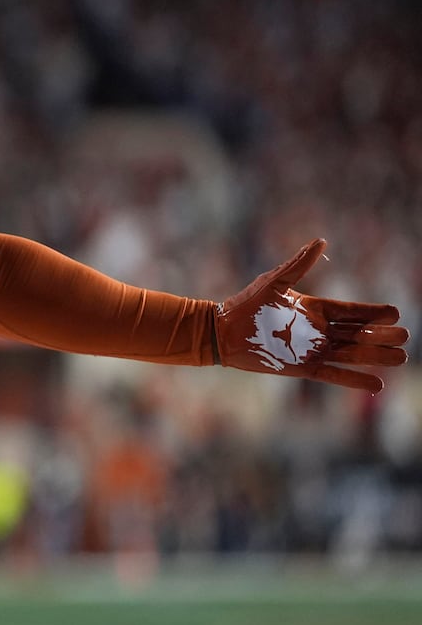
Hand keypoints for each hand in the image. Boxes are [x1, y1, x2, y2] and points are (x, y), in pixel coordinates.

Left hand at [215, 239, 408, 391]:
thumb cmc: (245, 304)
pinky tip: (376, 383)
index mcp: (314, 309)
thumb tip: (321, 241)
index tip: (396, 313)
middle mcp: (317, 330)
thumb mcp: (274, 282)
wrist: (221, 332)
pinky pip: (334, 374)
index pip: (351, 312)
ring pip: (351, 354)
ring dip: (375, 357)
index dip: (373, 313)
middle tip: (406, 337)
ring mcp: (311, 350)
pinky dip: (354, 379)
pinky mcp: (302, 367)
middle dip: (382, 336)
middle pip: (357, 334)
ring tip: (401, 358)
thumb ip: (298, 264)